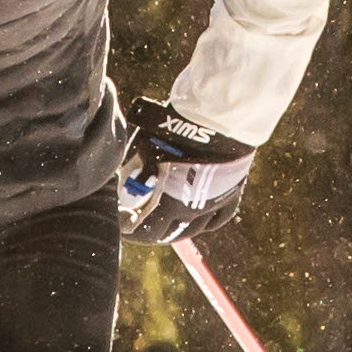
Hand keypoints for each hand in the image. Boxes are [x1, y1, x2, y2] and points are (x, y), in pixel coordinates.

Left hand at [119, 96, 252, 244]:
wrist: (217, 117)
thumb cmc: (173, 130)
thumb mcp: (142, 149)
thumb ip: (133, 172)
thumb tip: (120, 184)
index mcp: (169, 202)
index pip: (146, 232)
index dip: (131, 232)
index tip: (122, 227)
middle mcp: (194, 209)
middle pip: (169, 234)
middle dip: (152, 233)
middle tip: (140, 227)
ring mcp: (215, 203)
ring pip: (194, 229)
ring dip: (177, 229)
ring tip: (166, 223)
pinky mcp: (232, 193)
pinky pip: (217, 218)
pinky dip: (205, 220)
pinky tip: (197, 217)